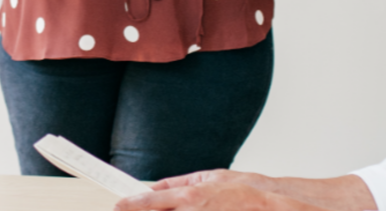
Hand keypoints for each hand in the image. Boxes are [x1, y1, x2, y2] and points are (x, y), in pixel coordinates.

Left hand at [115, 171, 279, 210]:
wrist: (267, 205)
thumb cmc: (241, 190)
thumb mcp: (207, 177)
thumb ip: (178, 183)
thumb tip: (156, 186)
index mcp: (188, 196)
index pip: (148, 202)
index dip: (130, 205)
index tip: (118, 206)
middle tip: (125, 210)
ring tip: (160, 210)